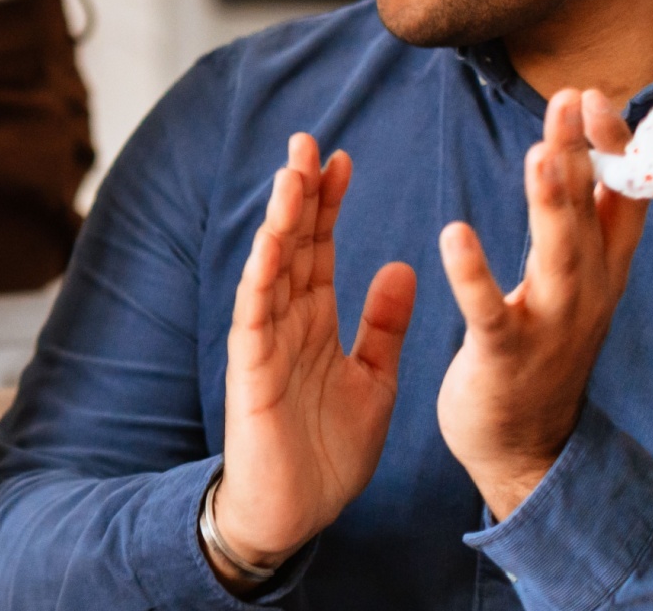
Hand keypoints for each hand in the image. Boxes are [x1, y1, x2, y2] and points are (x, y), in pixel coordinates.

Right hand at [212, 134, 416, 585]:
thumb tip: (399, 267)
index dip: (329, 204)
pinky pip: (256, 312)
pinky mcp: (253, 367)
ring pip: (272, 266)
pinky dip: (263, 273)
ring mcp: (266, 340)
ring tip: (292, 173)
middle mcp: (287, 321)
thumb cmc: (329, 451)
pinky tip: (272, 240)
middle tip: (308, 141)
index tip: (343, 160)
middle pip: (293, 244)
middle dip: (300, 193)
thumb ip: (383, 326)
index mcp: (317, 322)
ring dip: (280, 219)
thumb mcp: (374, 380)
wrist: (298, 511)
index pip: (320, 248)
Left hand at [437, 88, 645, 518]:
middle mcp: (586, 293)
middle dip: (586, 156)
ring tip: (539, 154)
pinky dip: (474, 275)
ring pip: (558, 257)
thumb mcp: (574, 283)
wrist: (524, 447)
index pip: (621, 199)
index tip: (593, 97)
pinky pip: (490, 312)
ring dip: (552, 204)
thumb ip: (580, 225)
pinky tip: (454, 235)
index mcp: (598, 271)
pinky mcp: (505, 356)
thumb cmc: (540, 352)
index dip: (614, 149)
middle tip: (572, 99)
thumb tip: (586, 153)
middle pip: (592, 214)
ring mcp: (550, 326)